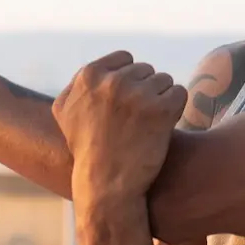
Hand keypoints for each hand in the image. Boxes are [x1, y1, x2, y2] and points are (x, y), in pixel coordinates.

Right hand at [54, 51, 186, 203]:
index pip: (125, 59)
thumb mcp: (65, 114)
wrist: (106, 185)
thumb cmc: (87, 151)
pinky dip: (176, 109)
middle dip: (145, 90)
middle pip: (146, 70)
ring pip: (164, 81)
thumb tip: (91, 71)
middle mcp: (113, 81)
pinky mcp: (161, 109)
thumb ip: (75, 86)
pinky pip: (180, 93)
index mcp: (90, 76)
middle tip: (137, 119)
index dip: (130, 80)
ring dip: (161, 100)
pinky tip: (163, 127)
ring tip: (148, 125)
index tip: (127, 102)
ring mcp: (138, 94)